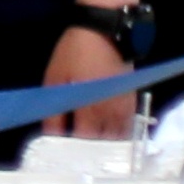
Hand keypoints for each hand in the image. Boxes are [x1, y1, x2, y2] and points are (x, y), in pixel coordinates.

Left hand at [41, 24, 138, 141]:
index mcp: (88, 104)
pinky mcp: (132, 99)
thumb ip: (54, 109)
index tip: (64, 152)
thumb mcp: (56, 78)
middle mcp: (109, 109)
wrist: (105, 31)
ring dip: (104, 142)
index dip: (73, 148)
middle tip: (77, 153)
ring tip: (91, 147)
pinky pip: (128, 125)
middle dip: (89, 148)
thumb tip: (51, 134)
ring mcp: (123, 105)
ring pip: (117, 136)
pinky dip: (118, 133)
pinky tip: (107, 134)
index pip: (83, 138)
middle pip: (102, 141)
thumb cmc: (74, 52)